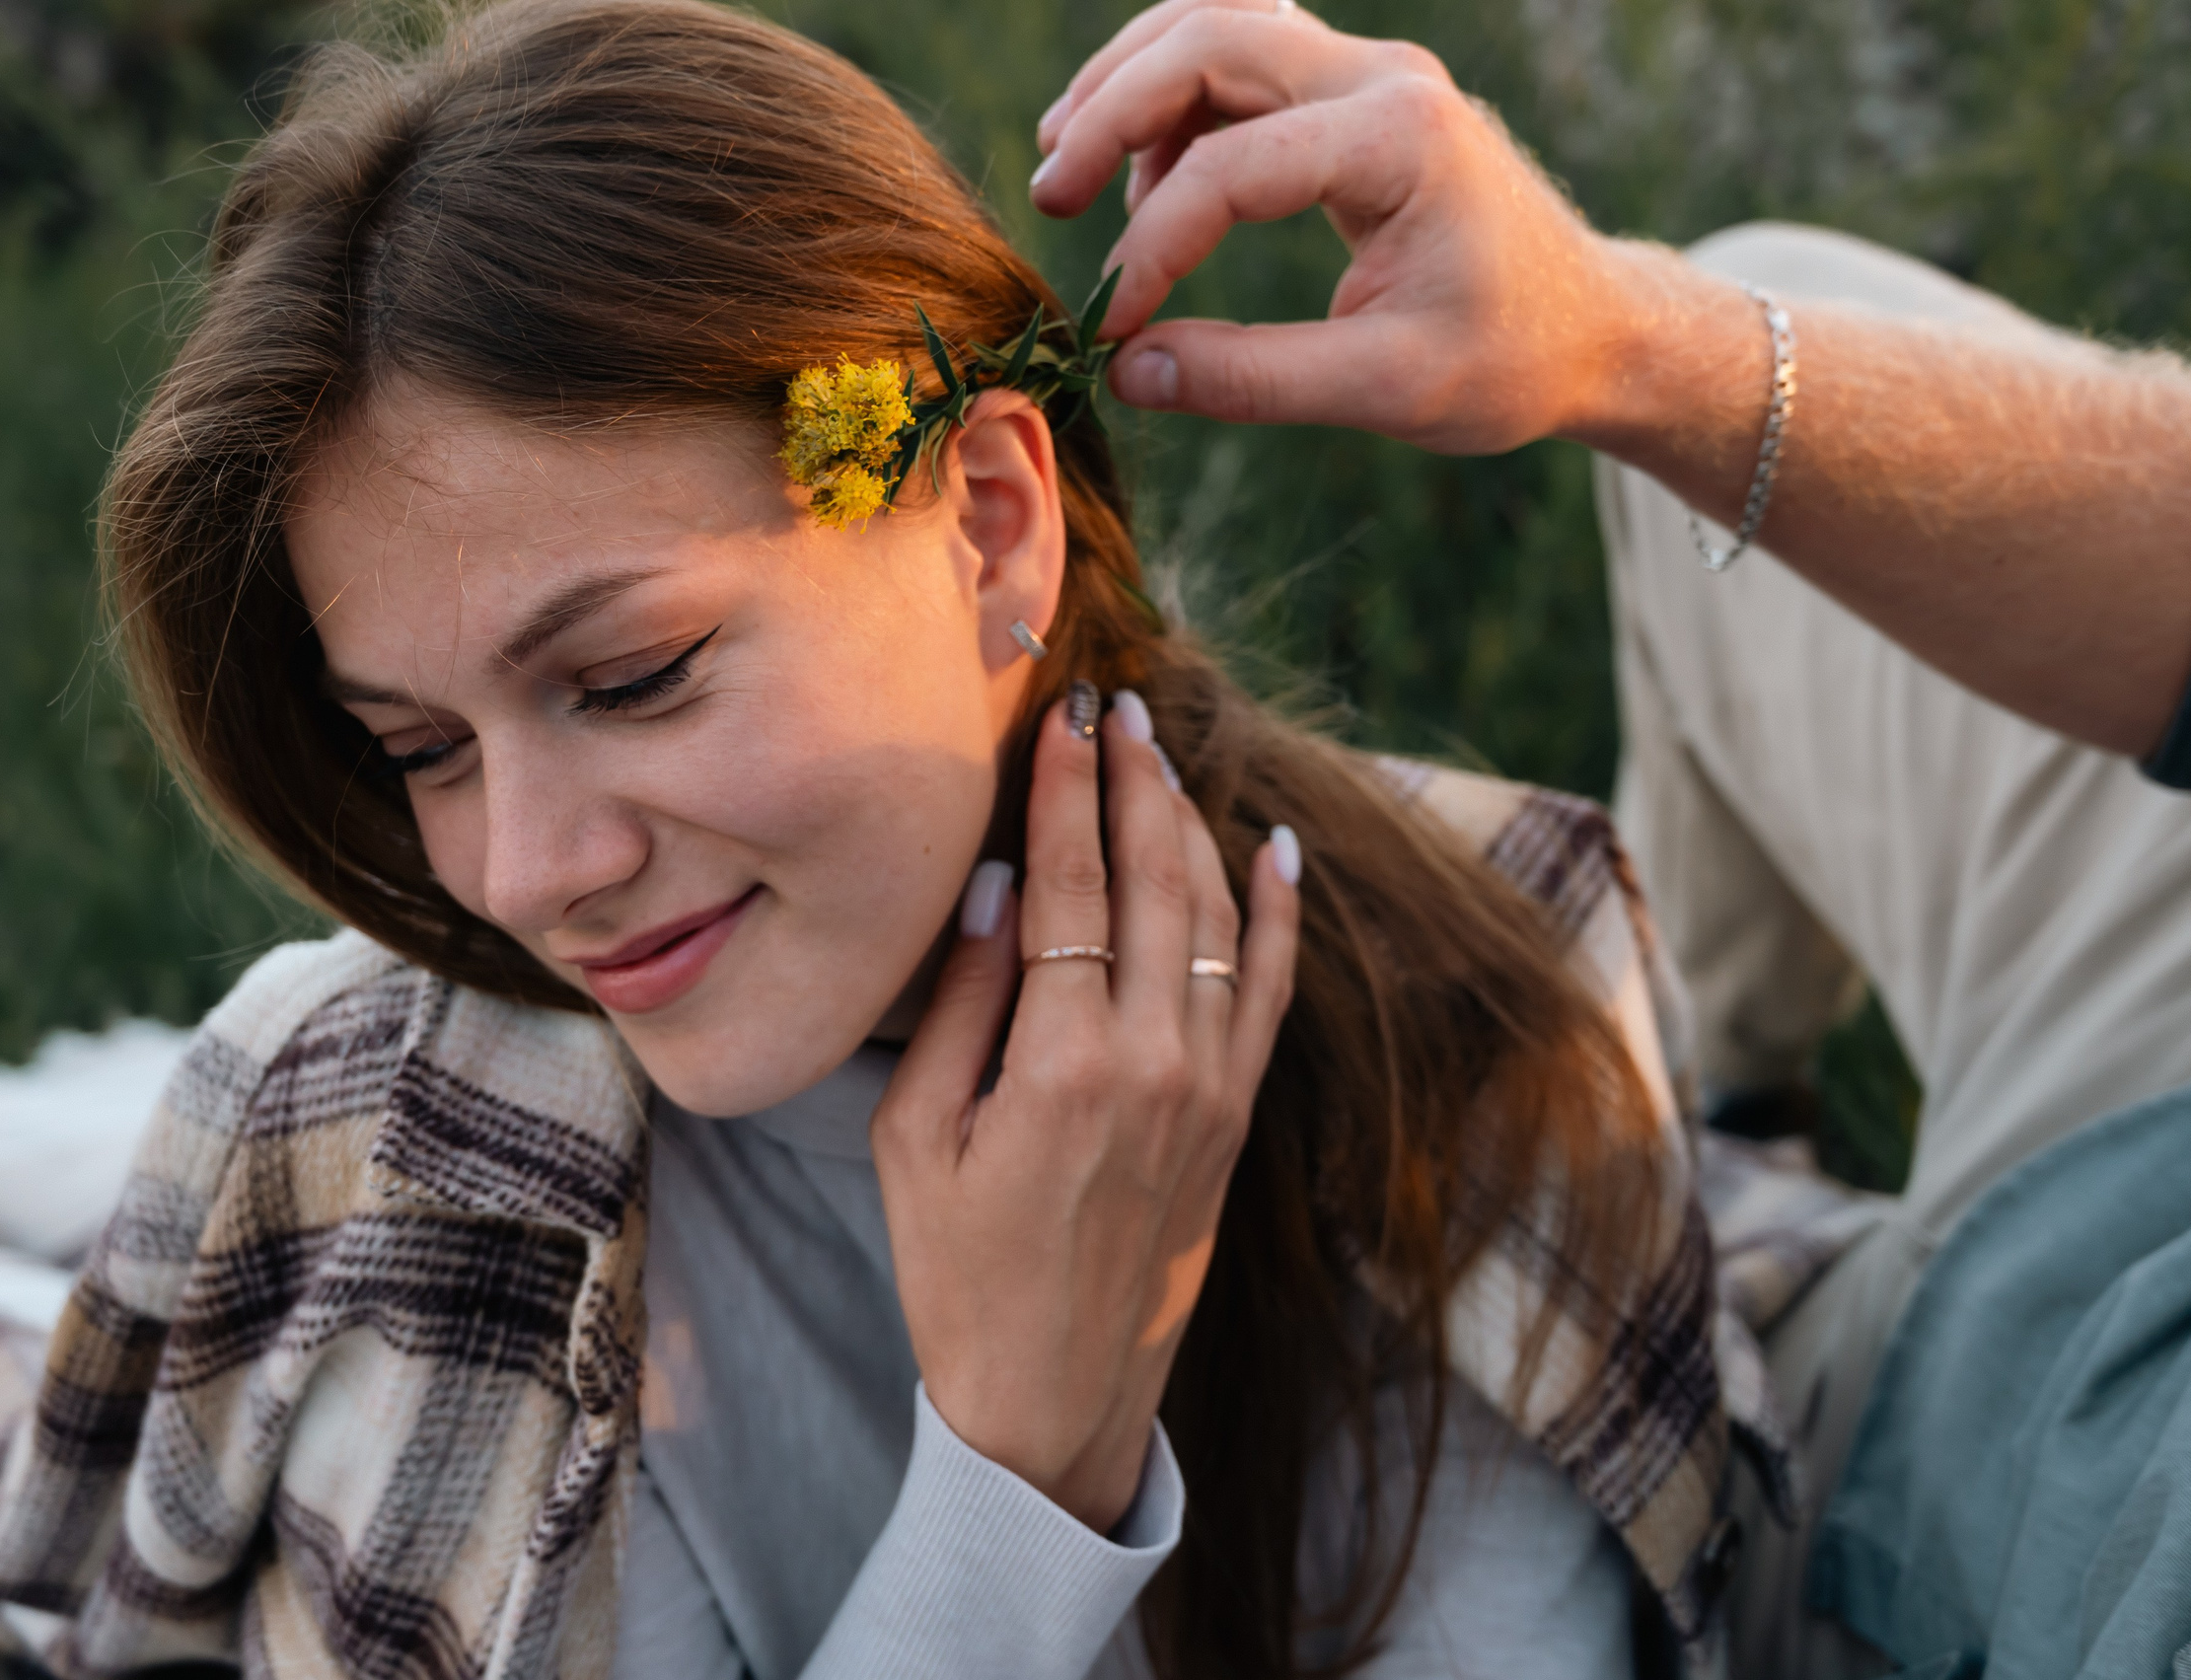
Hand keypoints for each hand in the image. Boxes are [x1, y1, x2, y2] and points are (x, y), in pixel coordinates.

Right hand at [870, 688, 1301, 1532]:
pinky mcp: (1237, 1116)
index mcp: (1061, 1063)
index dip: (1067, 789)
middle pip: (1152, 879)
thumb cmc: (960, 1273)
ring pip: (1215, 920)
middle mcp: (1154, 1061)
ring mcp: (1210, 1088)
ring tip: (1160, 757)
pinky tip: (1273, 850)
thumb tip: (1002, 883)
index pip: (1070, 884)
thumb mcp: (914, 1139)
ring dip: (1191, 827)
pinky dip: (1276, 916)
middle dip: (1135, 780)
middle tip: (1117, 705)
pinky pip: (1269, 992)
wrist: (1054, 1397)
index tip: (1064, 715)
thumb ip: (961, 1004)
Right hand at [1030, 0, 1667, 453]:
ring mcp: (1370, 73)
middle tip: (1051, 195)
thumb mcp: (1387, 389)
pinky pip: (1242, 61)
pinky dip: (1177, 106)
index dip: (1151, 248)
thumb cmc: (1511, 361)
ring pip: (1216, 27)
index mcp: (1400, 138)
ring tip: (1073, 170)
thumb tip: (1132, 372)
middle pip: (1206, 38)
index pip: (1229, 166)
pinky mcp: (1355, 94)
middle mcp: (1384, 77)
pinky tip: (1151, 189)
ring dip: (1132, 86)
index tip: (1115, 327)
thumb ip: (1255, 380)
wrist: (1596, 328)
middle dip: (1111, 110)